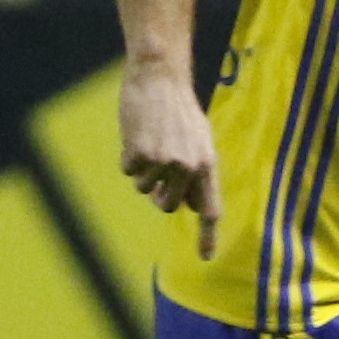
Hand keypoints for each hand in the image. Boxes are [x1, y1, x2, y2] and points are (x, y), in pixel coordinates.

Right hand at [118, 61, 220, 259]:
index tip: (206, 259)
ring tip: (151, 141)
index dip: (208, 236)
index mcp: (207, 164)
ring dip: (142, 171)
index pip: (210, 208)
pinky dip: (128, 158)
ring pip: (144, 189)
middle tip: (158, 167)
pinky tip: (137, 135)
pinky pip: (128, 171)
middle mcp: (188, 166)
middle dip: (159, 195)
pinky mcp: (139, 154)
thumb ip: (198, 174)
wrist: (159, 79)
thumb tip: (194, 208)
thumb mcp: (199, 140)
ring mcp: (163, 161)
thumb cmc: (179, 110)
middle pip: (168, 205)